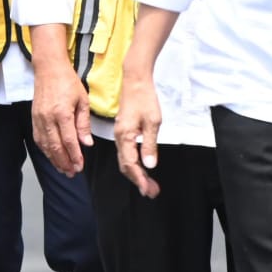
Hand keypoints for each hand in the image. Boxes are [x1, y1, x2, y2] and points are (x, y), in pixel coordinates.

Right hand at [31, 52, 90, 176]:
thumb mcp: (83, 100)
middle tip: (72, 172)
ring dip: (54, 159)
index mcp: (62, 113)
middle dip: (64, 162)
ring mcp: (38, 118)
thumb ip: (84, 123)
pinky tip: (52, 156)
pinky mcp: (34, 118)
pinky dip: (45, 150)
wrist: (49, 68)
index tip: (80, 166)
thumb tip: (87, 143)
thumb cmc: (67, 81)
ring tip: (63, 169)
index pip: (69, 141)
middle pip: (55, 147)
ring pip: (45, 145)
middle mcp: (48, 118)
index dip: (74, 156)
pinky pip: (38, 139)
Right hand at [114, 56, 161, 198]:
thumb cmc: (145, 98)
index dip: (139, 179)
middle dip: (137, 180)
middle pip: (125, 165)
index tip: (148, 190)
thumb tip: (149, 165)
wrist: (136, 80)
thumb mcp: (153, 122)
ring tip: (149, 183)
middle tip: (151, 191)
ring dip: (136, 173)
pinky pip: (126, 152)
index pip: (130, 164)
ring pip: (125, 159)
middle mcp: (119, 137)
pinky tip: (142, 166)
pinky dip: (134, 163)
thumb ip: (149, 145)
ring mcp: (120, 133)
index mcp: (125, 136)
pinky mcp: (124, 130)